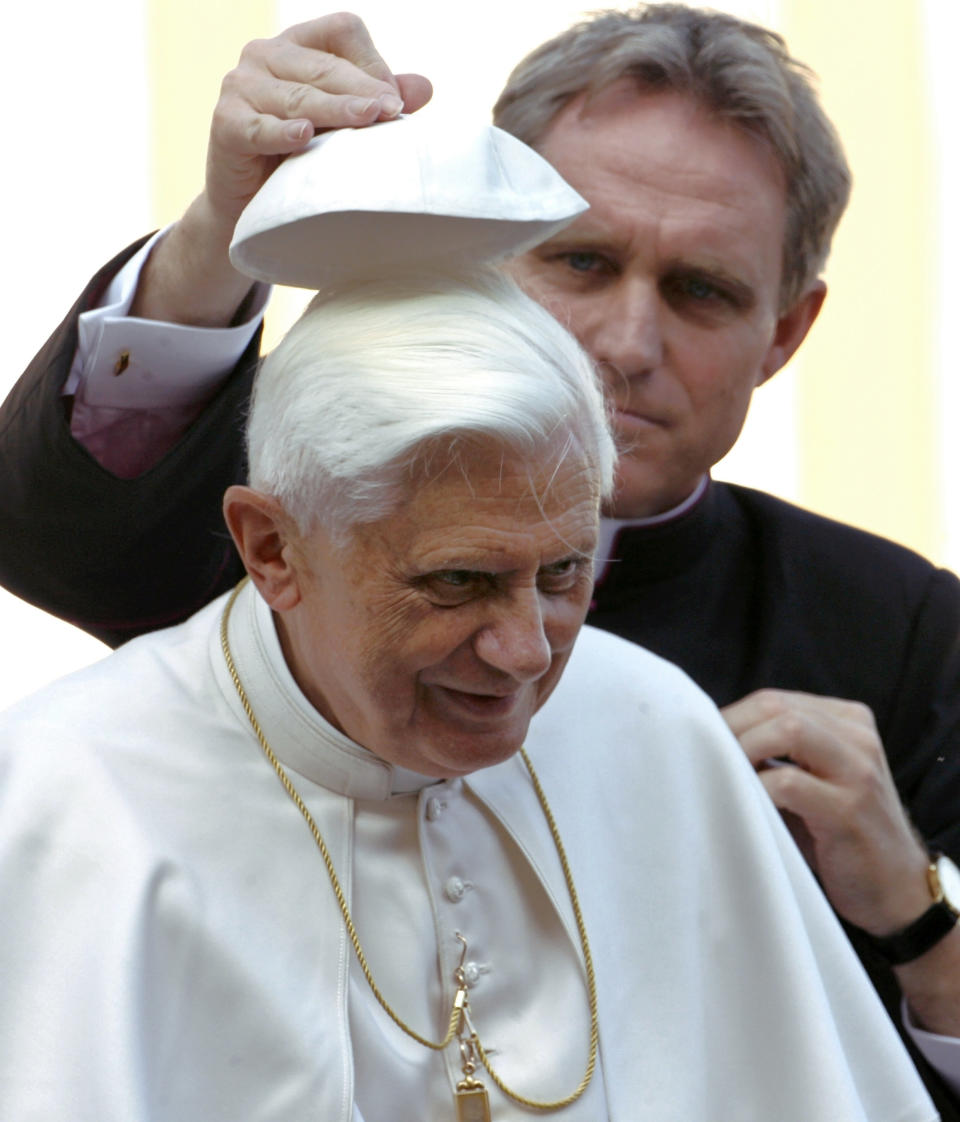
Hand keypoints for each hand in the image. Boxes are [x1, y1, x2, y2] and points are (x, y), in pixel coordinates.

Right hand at [206, 13, 433, 226]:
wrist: (250, 205)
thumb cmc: (299, 158)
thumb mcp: (341, 125)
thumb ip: (376, 102)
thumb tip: (425, 87)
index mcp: (297, 45)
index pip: (342, 31)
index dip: (373, 63)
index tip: (396, 103)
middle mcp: (265, 54)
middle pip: (324, 64)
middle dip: (363, 89)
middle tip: (394, 112)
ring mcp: (240, 85)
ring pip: (299, 96)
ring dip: (336, 109)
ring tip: (368, 120)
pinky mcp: (226, 122)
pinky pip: (259, 127)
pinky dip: (282, 133)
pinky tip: (304, 136)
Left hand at [721, 688, 930, 935]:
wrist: (896, 891)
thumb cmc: (838, 835)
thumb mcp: (813, 781)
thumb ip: (778, 754)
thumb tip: (708, 741)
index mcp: (847, 722)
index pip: (773, 700)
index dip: (730, 719)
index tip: (699, 745)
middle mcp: (858, 737)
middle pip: (776, 707)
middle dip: (730, 730)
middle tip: (701, 760)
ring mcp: (858, 771)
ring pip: (786, 730)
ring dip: (742, 752)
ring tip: (721, 778)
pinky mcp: (850, 809)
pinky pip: (788, 782)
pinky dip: (756, 789)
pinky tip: (744, 806)